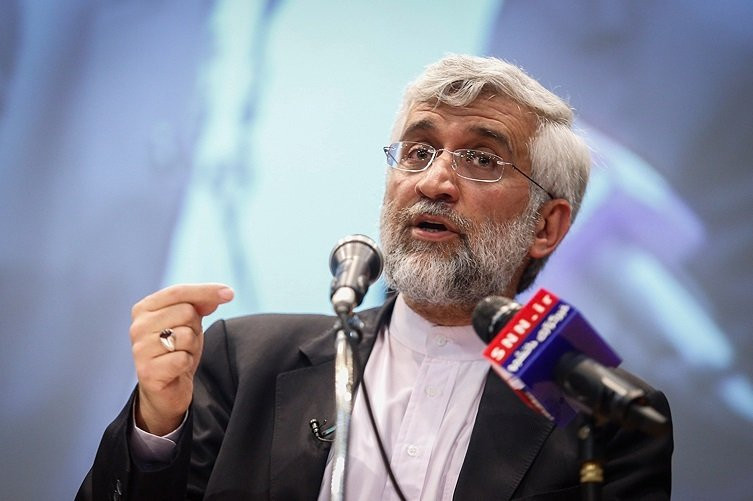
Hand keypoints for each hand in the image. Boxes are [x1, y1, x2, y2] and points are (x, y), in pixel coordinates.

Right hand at [130, 283, 233, 435]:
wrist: (167, 389)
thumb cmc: (178, 349)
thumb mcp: (191, 322)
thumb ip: (201, 303)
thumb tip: (222, 294)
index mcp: (144, 309)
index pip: (178, 291)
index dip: (206, 291)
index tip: (230, 293)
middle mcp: (137, 326)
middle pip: (186, 312)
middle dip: (195, 328)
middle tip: (185, 343)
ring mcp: (140, 349)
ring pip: (186, 336)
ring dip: (192, 348)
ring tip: (180, 355)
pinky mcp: (147, 372)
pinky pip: (183, 358)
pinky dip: (187, 363)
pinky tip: (177, 369)